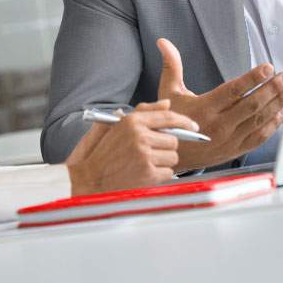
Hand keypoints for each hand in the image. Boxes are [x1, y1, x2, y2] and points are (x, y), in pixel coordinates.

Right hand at [64, 100, 198, 195]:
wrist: (89, 178)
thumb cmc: (101, 153)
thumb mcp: (115, 125)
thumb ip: (142, 112)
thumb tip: (166, 104)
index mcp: (132, 121)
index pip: (167, 117)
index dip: (184, 121)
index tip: (194, 126)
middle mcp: (139, 136)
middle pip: (173, 139)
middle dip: (166, 147)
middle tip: (152, 153)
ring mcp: (144, 155)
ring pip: (172, 156)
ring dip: (164, 161)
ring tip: (146, 163)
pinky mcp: (147, 173)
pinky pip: (168, 172)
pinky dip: (160, 175)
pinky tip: (145, 174)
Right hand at [156, 37, 282, 171]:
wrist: (171, 155)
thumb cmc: (171, 122)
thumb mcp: (169, 92)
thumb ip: (172, 66)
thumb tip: (164, 43)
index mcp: (204, 108)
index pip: (233, 91)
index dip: (252, 79)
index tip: (267, 68)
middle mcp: (219, 125)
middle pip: (251, 104)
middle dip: (272, 88)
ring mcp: (230, 139)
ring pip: (259, 120)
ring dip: (276, 103)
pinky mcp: (235, 150)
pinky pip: (259, 137)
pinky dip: (273, 124)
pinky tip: (281, 112)